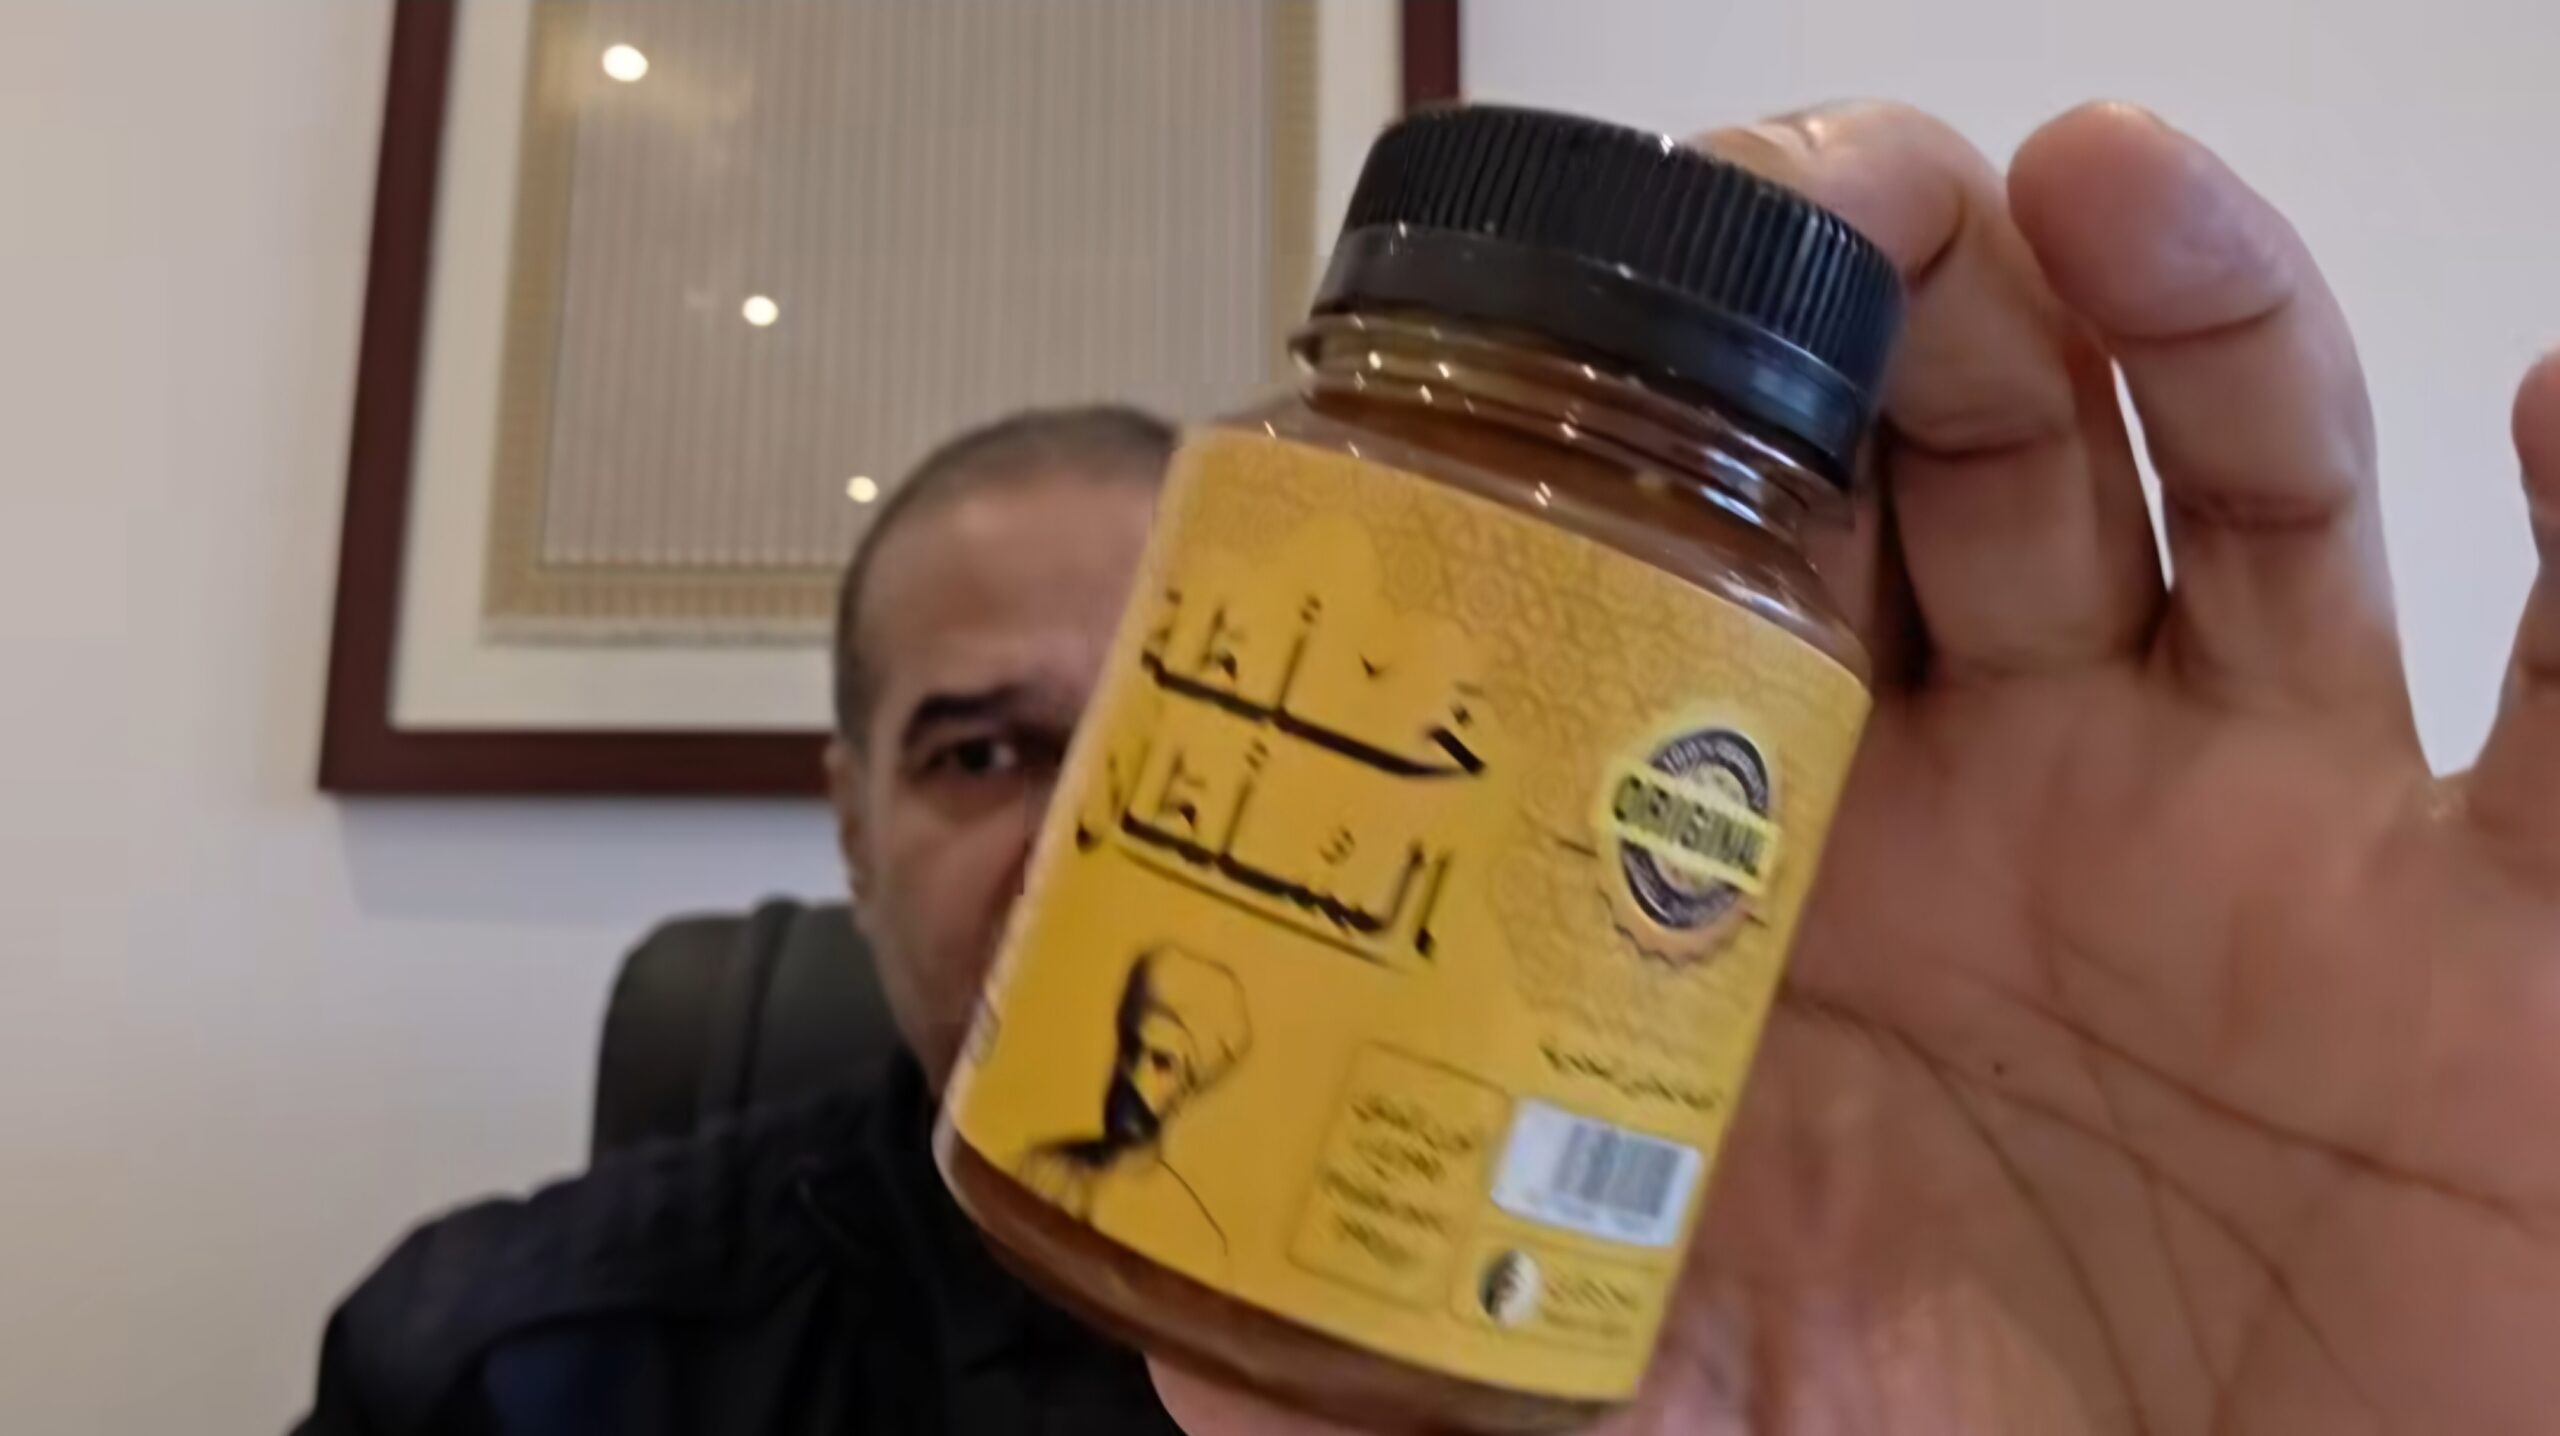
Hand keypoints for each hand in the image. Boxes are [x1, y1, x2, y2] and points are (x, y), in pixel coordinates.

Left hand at [1156, 102, 2559, 1433]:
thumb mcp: (1691, 1397)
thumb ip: (1478, 1361)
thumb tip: (1205, 1353)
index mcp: (1828, 852)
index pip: (1746, 556)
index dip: (1685, 419)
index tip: (1601, 324)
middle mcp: (2045, 779)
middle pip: (1986, 453)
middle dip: (1915, 300)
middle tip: (1841, 199)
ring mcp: (2273, 814)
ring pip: (2249, 489)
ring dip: (2190, 315)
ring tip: (2100, 187)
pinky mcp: (2498, 918)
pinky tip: (2548, 387)